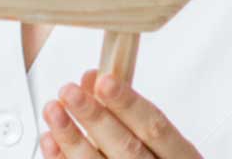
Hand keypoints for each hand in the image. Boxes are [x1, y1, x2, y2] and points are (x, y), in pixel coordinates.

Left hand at [41, 69, 198, 158]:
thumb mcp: (157, 140)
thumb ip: (126, 111)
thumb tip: (93, 81)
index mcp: (180, 158)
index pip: (156, 128)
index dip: (128, 104)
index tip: (104, 81)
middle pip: (126, 147)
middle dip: (95, 117)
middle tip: (70, 92)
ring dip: (72, 137)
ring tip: (54, 111)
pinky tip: (51, 140)